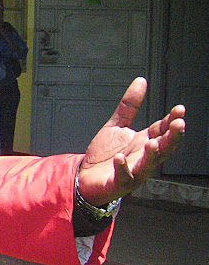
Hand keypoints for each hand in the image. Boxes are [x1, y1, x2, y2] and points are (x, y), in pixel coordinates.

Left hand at [78, 77, 184, 204]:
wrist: (85, 177)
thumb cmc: (105, 155)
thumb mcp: (116, 125)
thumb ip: (129, 105)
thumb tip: (141, 81)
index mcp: (142, 142)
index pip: (161, 131)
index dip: (171, 121)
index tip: (179, 110)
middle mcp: (141, 157)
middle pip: (162, 148)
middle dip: (172, 137)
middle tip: (178, 124)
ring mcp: (132, 171)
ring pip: (148, 165)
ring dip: (152, 155)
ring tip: (152, 142)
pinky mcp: (118, 183)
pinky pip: (123, 176)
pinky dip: (123, 168)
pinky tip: (121, 158)